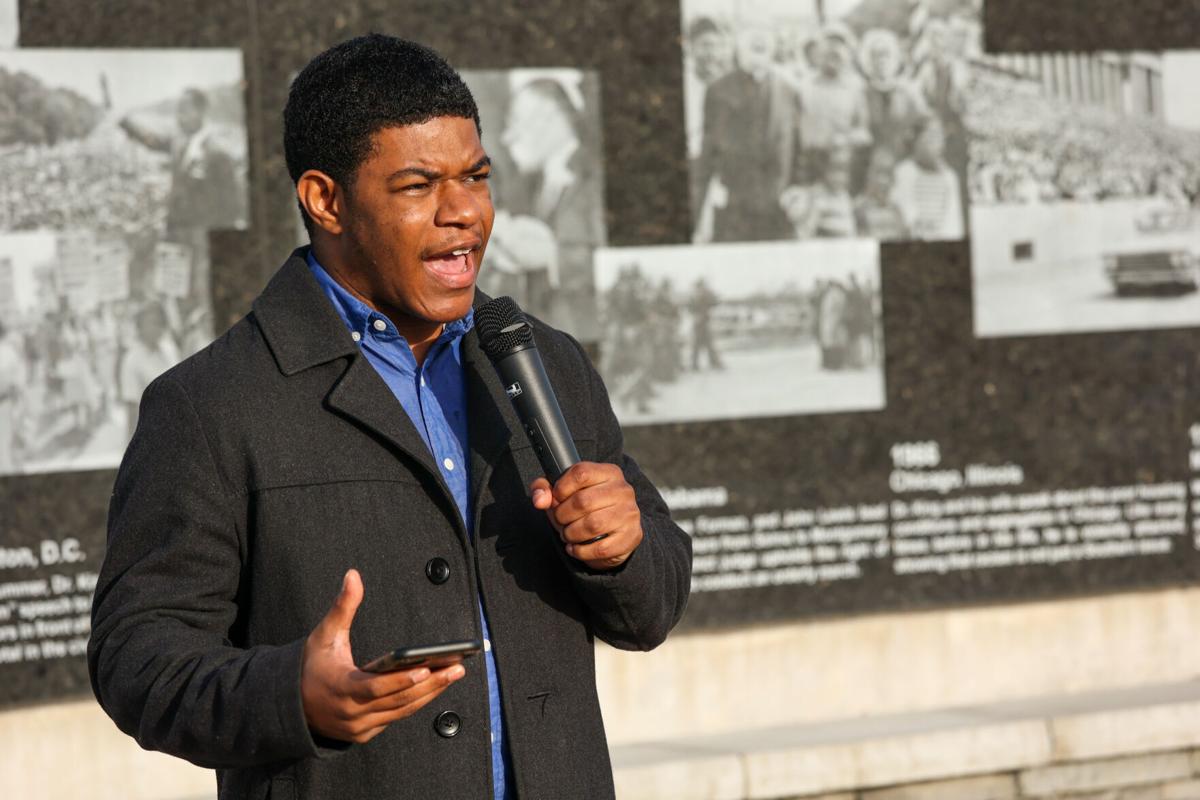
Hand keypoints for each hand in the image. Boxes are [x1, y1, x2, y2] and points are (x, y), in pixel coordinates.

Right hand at [300, 569, 465, 743]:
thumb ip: (342, 607)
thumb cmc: (311, 666)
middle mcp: (351, 712)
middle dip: (430, 683)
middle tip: (457, 668)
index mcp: (341, 688)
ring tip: (454, 674)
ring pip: (401, 711)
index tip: (425, 668)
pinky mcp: (365, 733)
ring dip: (430, 693)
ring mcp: (359, 727)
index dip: (401, 680)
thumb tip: (353, 575)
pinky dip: (416, 702)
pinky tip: (435, 687)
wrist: (290, 705)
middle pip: (398, 700)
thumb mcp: (324, 635)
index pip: (375, 688)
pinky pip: (396, 718)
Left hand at [530, 462, 643, 570]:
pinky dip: (581, 551)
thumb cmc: (586, 508)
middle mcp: (623, 490)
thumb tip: (539, 500)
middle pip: (582, 501)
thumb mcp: (565, 492)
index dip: (561, 488)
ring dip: (571, 534)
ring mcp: (629, 514)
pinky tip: (575, 548)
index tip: (556, 498)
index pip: (581, 473)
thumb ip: (545, 489)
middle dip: (562, 515)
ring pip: (592, 525)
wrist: (615, 532)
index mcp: (609, 472)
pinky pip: (600, 548)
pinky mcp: (631, 537)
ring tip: (567, 534)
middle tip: (560, 521)